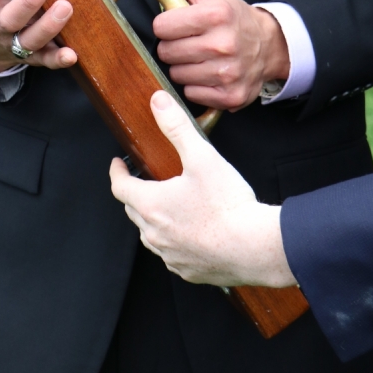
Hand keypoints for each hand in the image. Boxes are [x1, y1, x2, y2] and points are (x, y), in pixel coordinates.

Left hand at [110, 91, 294, 287]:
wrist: (255, 247)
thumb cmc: (228, 204)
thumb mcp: (202, 156)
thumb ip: (177, 127)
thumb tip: (158, 102)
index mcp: (152, 204)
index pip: (119, 187)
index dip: (116, 172)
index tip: (118, 164)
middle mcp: (154, 234)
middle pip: (133, 210)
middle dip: (135, 193)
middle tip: (145, 179)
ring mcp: (170, 255)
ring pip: (150, 234)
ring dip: (153, 219)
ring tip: (167, 205)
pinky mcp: (188, 271)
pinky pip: (171, 254)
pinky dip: (173, 240)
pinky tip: (189, 231)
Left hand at [131, 0, 289, 110]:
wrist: (268, 43)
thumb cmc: (230, 13)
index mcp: (216, 14)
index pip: (161, 27)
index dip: (166, 25)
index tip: (178, 24)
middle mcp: (223, 44)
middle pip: (166, 53)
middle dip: (173, 46)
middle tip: (189, 40)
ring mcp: (228, 73)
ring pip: (176, 75)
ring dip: (183, 66)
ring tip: (199, 56)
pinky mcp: (230, 96)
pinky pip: (190, 94)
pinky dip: (195, 85)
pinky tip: (208, 73)